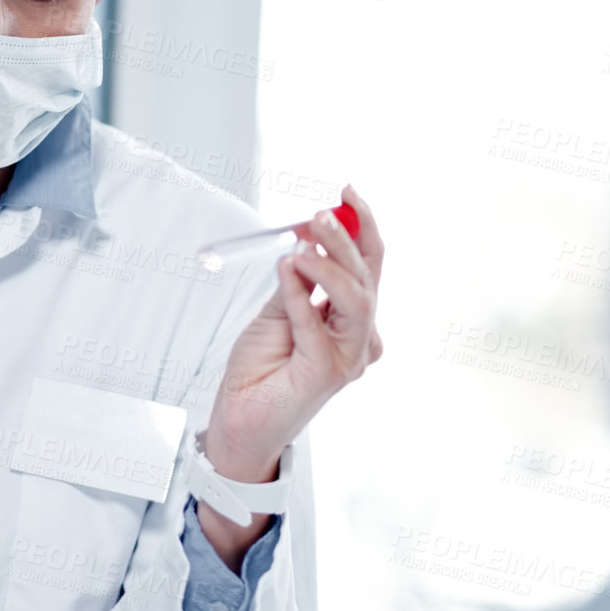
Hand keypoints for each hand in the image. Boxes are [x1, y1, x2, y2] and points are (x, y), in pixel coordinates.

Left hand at [198, 184, 383, 554]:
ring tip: (300, 242)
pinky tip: (286, 270)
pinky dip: (299, 293)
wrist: (240, 417)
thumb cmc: (261, 369)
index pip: (369, 265)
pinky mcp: (328, 372)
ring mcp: (350, 357)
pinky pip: (315, 322)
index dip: (362, 226)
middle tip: (318, 214)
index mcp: (353, 320)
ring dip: (328, 263)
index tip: (347, 193)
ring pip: (355, 298)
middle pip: (366, 277)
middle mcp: (361, 338)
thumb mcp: (277, 311)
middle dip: (345, 238)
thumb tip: (306, 240)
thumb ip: (296, 281)